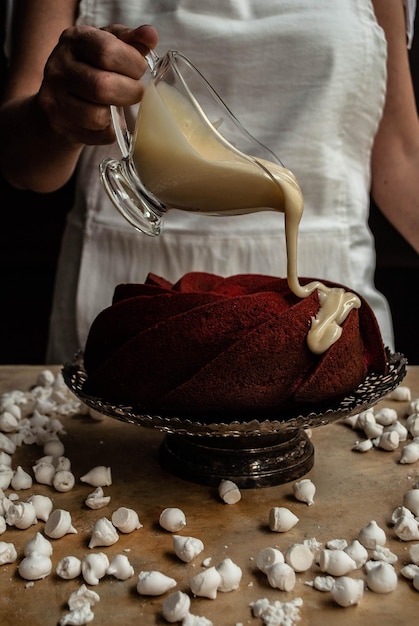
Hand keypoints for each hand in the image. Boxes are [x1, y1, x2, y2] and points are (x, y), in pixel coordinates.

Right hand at [37, 24, 157, 146]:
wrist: (60, 98)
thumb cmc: (92, 67)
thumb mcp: (108, 44)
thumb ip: (131, 39)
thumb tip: (150, 35)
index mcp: (74, 40)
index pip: (107, 52)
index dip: (132, 64)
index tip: (139, 69)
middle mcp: (59, 67)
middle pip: (103, 86)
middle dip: (131, 92)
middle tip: (137, 91)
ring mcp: (56, 99)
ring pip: (98, 116)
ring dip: (119, 113)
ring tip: (121, 105)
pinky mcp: (62, 126)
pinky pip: (99, 135)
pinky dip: (112, 130)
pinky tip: (110, 120)